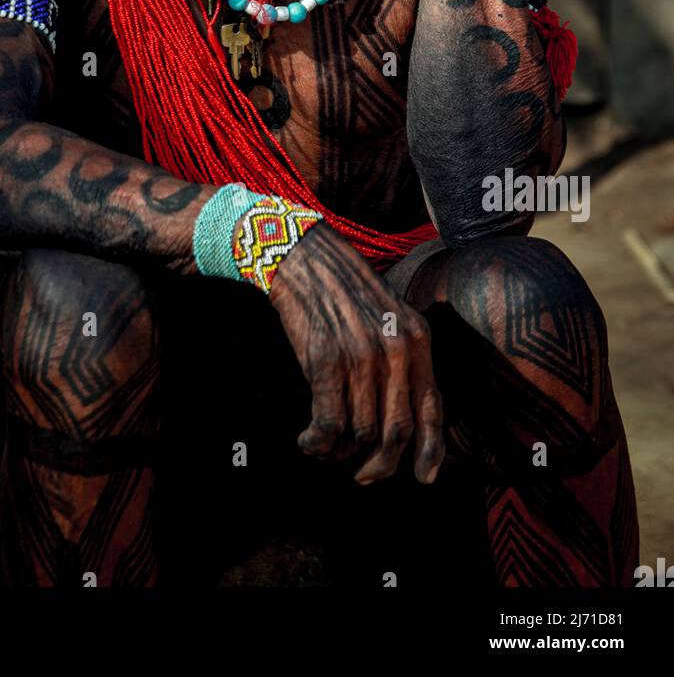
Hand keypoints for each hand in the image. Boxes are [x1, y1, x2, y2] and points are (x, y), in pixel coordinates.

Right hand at [269, 221, 445, 484]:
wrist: (304, 258)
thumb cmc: (344, 291)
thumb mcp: (390, 317)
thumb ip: (404, 360)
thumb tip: (407, 422)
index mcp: (418, 338)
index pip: (432, 408)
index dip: (430, 451)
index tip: (423, 479)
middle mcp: (395, 349)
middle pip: (396, 431)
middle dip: (380, 465)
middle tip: (362, 475)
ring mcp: (361, 356)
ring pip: (359, 433)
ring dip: (340, 454)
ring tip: (326, 449)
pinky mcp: (325, 361)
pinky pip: (328, 424)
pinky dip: (317, 443)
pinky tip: (308, 440)